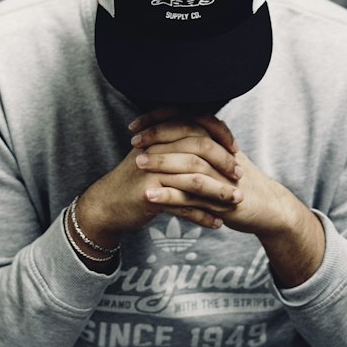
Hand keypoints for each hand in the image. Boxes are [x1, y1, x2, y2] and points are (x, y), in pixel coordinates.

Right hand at [76, 110, 242, 247]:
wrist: (106, 204)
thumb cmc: (136, 180)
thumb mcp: (155, 155)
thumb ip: (178, 143)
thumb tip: (211, 136)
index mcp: (160, 134)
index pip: (196, 123)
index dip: (219, 133)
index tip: (236, 148)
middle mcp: (156, 148)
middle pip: (199, 148)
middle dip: (224, 162)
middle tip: (240, 175)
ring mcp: (152, 171)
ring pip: (194, 179)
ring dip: (219, 191)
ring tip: (237, 200)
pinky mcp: (149, 194)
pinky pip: (183, 205)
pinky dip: (202, 215)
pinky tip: (217, 223)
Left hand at [130, 112, 326, 285]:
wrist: (268, 209)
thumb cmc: (238, 183)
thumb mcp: (220, 158)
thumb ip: (199, 144)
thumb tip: (168, 130)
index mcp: (218, 140)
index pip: (186, 119)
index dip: (159, 119)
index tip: (135, 125)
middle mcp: (222, 153)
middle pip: (187, 137)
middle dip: (158, 138)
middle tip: (134, 142)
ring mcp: (223, 176)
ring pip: (190, 164)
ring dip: (162, 163)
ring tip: (138, 164)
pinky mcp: (223, 200)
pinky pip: (193, 196)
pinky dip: (170, 196)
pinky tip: (150, 196)